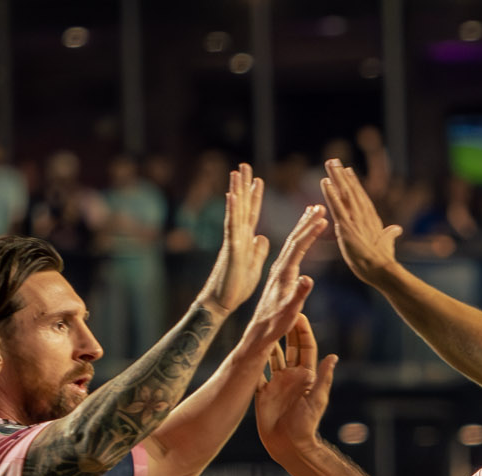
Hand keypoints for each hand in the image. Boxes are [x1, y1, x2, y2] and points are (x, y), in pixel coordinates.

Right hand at [194, 164, 269, 315]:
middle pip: (243, 207)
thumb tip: (262, 237)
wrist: (220, 304)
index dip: (255, 198)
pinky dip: (232, 211)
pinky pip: (232, 227)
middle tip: (245, 166)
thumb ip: (257, 251)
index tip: (258, 181)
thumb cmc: (234, 288)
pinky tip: (232, 195)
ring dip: (237, 191)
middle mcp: (237, 237)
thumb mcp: (253, 267)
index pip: (252, 215)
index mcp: (245, 241)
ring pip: (236, 212)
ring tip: (237, 171)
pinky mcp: (231, 250)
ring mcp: (233, 241)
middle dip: (244, 186)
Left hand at [237, 204, 325, 353]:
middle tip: (320, 206)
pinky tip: (303, 239)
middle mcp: (280, 268)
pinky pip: (291, 252)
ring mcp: (280, 271)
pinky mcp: (281, 276)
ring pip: (292, 243)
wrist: (260, 331)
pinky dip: (299, 241)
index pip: (298, 246)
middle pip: (294, 239)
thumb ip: (299, 294)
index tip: (322, 217)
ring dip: (303, 227)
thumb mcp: (290, 310)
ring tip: (312, 213)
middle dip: (307, 222)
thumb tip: (308, 279)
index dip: (310, 231)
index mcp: (283, 272)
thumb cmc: (276, 323)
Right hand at [255, 314, 335, 456]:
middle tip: (281, 310)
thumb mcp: (316, 399)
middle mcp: (291, 376)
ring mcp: (276, 384)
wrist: (288, 444)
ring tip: (263, 323)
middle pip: (288, 348)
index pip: (305, 347)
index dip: (302, 330)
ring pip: (271, 357)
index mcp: (306, 375)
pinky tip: (248, 347)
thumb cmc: (305, 424)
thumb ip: (322, 378)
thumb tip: (333, 357)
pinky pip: (257, 374)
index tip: (299, 312)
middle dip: (286, 329)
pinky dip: (253, 362)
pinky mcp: (263, 392)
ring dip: (269, 341)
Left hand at [320, 160, 401, 285]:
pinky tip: (325, 182)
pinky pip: (336, 207)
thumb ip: (390, 234)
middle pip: (351, 191)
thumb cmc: (384, 261)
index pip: (361, 198)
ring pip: (344, 194)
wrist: (382, 270)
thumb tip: (397, 229)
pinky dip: (330, 193)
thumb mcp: (387, 243)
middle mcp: (364, 215)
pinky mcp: (346, 227)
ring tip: (329, 163)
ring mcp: (355, 220)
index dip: (354, 183)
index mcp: (371, 219)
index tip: (348, 171)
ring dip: (336, 177)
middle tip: (334, 160)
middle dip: (342, 175)